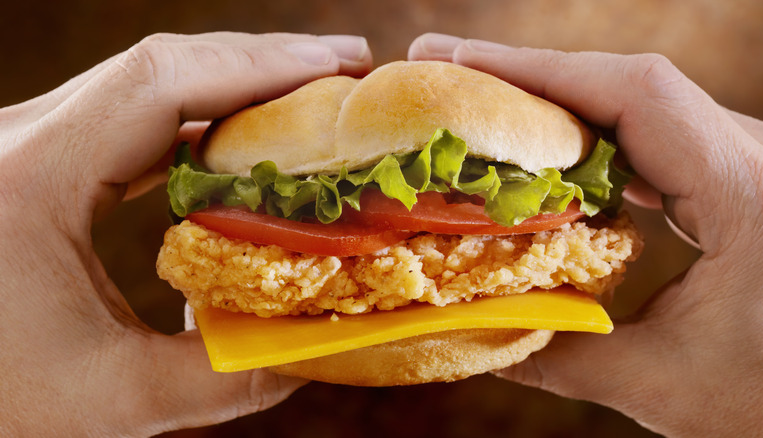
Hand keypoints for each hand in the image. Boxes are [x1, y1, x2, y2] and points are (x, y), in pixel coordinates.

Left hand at [0, 32, 371, 435]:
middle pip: (157, 66)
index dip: (259, 65)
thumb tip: (322, 352)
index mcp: (28, 180)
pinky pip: (126, 118)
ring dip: (230, 84)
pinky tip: (240, 137)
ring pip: (141, 83)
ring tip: (308, 94)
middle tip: (345, 70)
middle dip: (261, 62)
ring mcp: (21, 145)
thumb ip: (226, 377)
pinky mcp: (32, 161)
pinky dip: (195, 118)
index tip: (336, 66)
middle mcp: (16, 140)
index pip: (159, 84)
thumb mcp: (112, 402)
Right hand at [409, 33, 762, 436]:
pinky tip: (556, 153)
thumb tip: (468, 332)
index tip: (458, 63)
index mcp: (752, 192)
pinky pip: (663, 135)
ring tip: (485, 108)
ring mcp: (756, 162)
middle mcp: (761, 157)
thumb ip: (557, 353)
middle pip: (632, 85)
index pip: (635, 95)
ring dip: (562, 102)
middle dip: (532, 77)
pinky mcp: (745, 178)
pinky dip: (598, 135)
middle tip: (446, 75)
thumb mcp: (663, 384)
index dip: (537, 70)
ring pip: (646, 104)